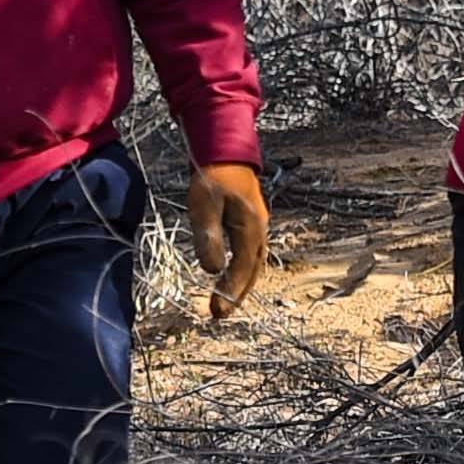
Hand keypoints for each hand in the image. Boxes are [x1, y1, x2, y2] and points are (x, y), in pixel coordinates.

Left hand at [186, 161, 270, 317]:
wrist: (226, 148)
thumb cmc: (213, 176)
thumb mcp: (204, 207)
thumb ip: (208, 237)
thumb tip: (212, 270)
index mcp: (251, 229)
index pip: (242, 269)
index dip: (230, 292)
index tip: (217, 312)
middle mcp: (259, 230)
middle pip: (252, 270)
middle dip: (237, 293)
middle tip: (220, 314)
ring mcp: (257, 224)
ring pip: (253, 262)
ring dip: (241, 283)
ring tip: (225, 300)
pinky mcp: (250, 220)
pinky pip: (249, 252)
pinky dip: (241, 268)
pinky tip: (230, 273)